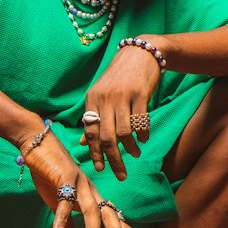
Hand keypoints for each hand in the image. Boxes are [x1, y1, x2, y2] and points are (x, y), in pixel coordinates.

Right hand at [19, 127, 148, 227]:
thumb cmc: (50, 174)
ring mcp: (79, 183)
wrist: (38, 144)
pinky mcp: (64, 178)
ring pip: (90, 209)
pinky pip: (64, 202)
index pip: (113, 214)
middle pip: (108, 213)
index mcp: (92, 195)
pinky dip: (61, 218)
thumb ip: (67, 220)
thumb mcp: (58, 201)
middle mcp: (90, 189)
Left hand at [80, 48, 160, 178]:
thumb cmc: (119, 77)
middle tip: (121, 175)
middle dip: (113, 160)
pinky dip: (143, 135)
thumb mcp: (101, 95)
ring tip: (135, 154)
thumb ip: (93, 118)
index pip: (91, 133)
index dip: (95, 153)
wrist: (140, 53)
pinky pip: (141, 121)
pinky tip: (144, 139)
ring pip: (124, 133)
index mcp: (92, 100)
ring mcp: (122, 97)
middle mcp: (105, 99)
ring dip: (130, 149)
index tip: (100, 169)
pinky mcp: (140, 94)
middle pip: (107, 138)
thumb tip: (83, 144)